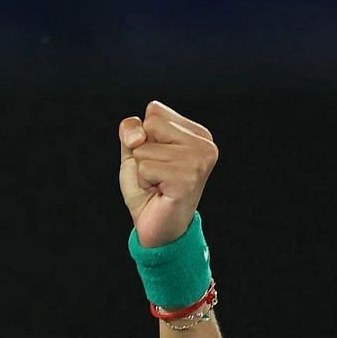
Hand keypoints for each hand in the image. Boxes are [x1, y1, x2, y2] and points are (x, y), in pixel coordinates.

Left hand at [118, 101, 218, 247]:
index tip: (157, 159)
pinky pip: (145, 167)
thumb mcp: (134, 152)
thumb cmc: (148, 189)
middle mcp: (205, 145)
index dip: (143, 135)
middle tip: (157, 175)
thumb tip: (138, 136)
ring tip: (159, 185)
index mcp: (198, 133)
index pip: (155, 110)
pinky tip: (160, 193)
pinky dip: (144, 182)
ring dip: (143, 170)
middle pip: (150, 124)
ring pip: (144, 148)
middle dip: (142, 152)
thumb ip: (131, 130)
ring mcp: (199, 162)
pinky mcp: (188, 179)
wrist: (157, 228)